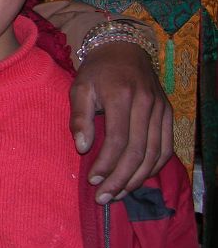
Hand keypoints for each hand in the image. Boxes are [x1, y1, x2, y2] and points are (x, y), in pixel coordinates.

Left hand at [70, 41, 172, 203]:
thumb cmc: (97, 72)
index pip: (118, 140)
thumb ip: (79, 117)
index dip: (106, 164)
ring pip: (154, 154)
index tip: (93, 181)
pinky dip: (153, 167)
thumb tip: (83, 148)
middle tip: (104, 197)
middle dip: (120, 179)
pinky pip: (166, 147)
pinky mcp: (168, 114)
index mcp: (122, 96)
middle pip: (137, 151)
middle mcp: (146, 104)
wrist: (124, 50)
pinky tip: (138, 179)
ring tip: (118, 193)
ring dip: (137, 179)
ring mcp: (161, 110)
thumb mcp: (79, 87)